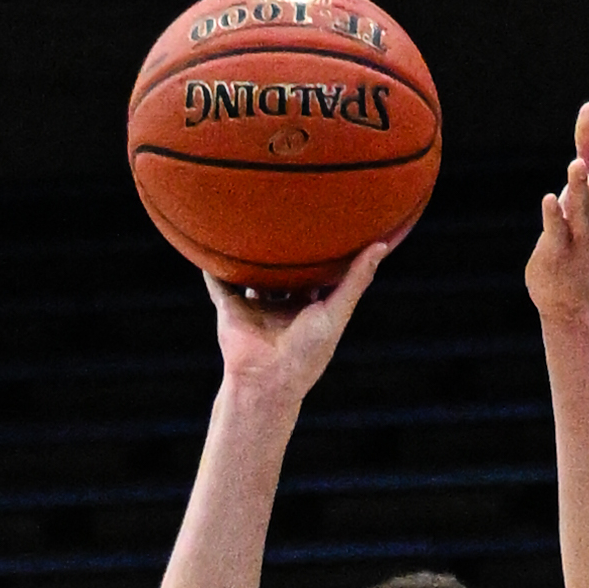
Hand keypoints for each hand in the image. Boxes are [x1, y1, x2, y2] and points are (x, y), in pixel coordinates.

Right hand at [209, 231, 396, 408]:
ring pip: (250, 272)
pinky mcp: (229, 308)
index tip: (326, 220)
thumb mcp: (337, 312)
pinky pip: (218, 282)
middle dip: (282, 246)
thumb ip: (356, 280)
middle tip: (286, 207)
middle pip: (282, 269)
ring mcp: (254, 306)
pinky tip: (206, 241)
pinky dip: (211, 267)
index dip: (320, 251)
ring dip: (246, 252)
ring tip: (245, 217)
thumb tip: (382, 245)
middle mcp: (280, 305)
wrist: (268, 379)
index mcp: (307, 306)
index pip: (315, 272)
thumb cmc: (308, 352)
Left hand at [526, 102, 588, 323]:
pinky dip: (553, 217)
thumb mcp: (585, 186)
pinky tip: (548, 200)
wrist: (569, 296)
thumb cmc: (577, 232)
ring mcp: (578, 235)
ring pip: (580, 210)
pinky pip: (557, 233)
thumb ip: (588, 145)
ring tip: (575, 164)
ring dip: (579, 189)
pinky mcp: (557, 252)